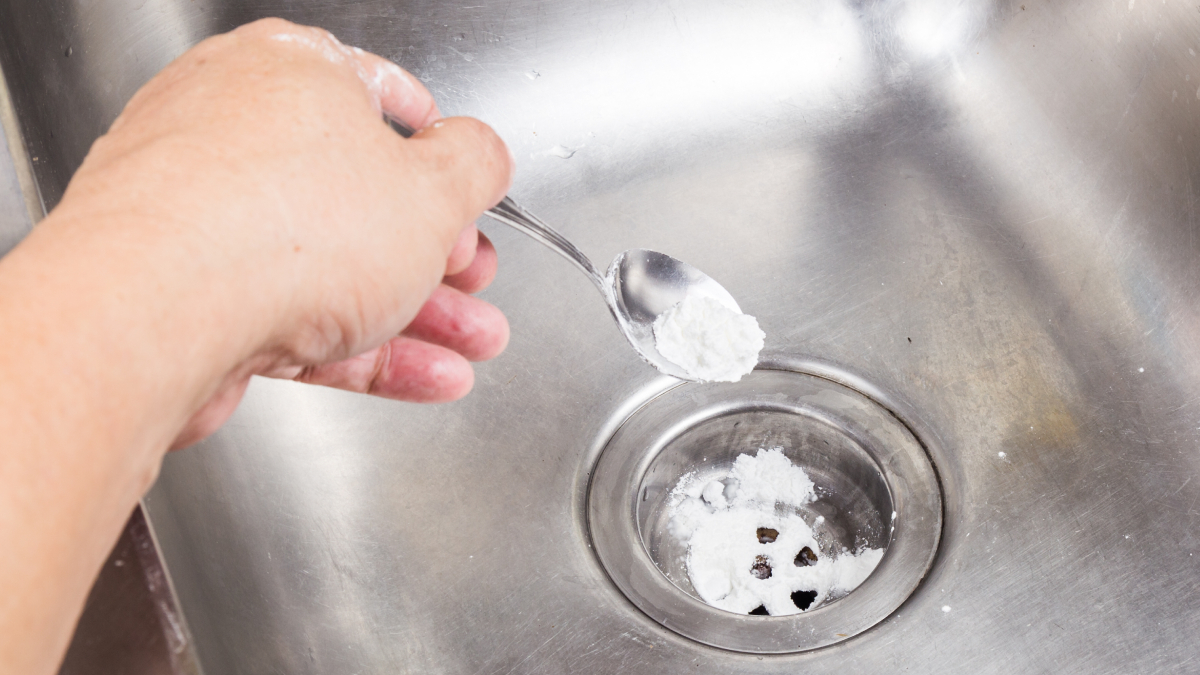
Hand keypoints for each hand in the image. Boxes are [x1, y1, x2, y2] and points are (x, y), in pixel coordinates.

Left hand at [45, 19, 513, 448]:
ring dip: (416, 312)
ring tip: (471, 343)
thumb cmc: (278, 227)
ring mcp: (205, 215)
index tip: (466, 185)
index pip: (382, 97)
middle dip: (439, 253)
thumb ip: (474, 166)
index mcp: (291, 72)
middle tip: (476, 280)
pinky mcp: (189, 294)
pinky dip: (362, 347)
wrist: (154, 315)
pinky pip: (294, 315)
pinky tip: (421, 374)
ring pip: (331, 265)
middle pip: (361, 196)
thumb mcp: (434, 189)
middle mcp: (236, 132)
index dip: (440, 150)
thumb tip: (484, 155)